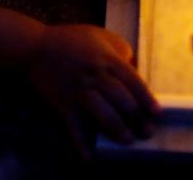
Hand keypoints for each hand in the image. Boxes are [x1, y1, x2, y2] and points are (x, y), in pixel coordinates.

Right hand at [25, 23, 159, 156]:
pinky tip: (89, 157)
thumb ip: (119, 48)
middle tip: (147, 132)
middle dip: (136, 118)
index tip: (156, 113)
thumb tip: (134, 66)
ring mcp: (78, 89)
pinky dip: (81, 143)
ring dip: (117, 129)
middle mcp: (95, 74)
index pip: (131, 80)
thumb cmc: (71, 39)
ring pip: (102, 112)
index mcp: (105, 58)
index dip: (145, 98)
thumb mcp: (99, 34)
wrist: (36, 46)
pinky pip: (74, 125)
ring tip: (128, 140)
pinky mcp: (63, 102)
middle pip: (120, 98)